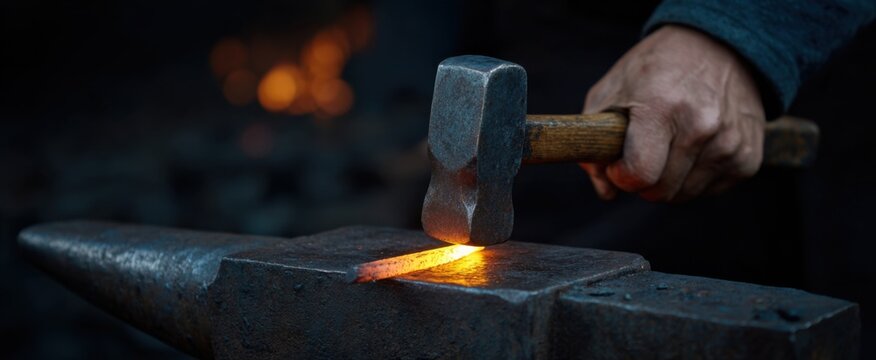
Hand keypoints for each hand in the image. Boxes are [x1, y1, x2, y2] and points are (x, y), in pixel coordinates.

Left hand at [581, 25, 765, 201]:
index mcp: (662, 107)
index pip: (639, 175)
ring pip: (683, 196)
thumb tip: (606, 191)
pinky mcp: (749, 158)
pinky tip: (694, 147)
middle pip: (659, 192)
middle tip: (643, 152)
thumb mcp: (613, 89)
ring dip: (669, 180)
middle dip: (643, 181)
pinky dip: (695, 177)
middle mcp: (702, 126)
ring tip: (669, 144)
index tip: (619, 162)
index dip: (621, 176)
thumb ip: (596, 141)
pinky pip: (709, 191)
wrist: (718, 46)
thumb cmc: (656, 69)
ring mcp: (730, 144)